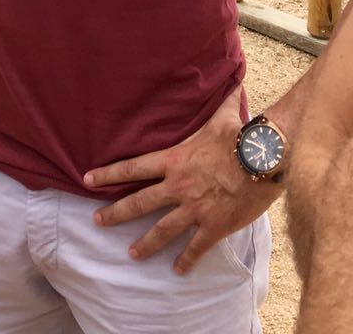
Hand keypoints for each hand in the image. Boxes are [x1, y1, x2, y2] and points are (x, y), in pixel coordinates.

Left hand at [85, 87, 273, 273]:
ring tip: (131, 254)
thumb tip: (231, 81)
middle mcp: (177, 186)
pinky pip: (196, 247)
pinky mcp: (214, 225)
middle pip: (139, 202)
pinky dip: (186, 260)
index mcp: (174, 160)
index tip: (87, 179)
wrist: (265, 161)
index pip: (132, 167)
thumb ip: (222, 102)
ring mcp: (194, 208)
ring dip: (146, 243)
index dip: (108, 174)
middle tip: (97, 222)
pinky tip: (178, 271)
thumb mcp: (224, 116)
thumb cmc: (242, 136)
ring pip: (162, 230)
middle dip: (115, 213)